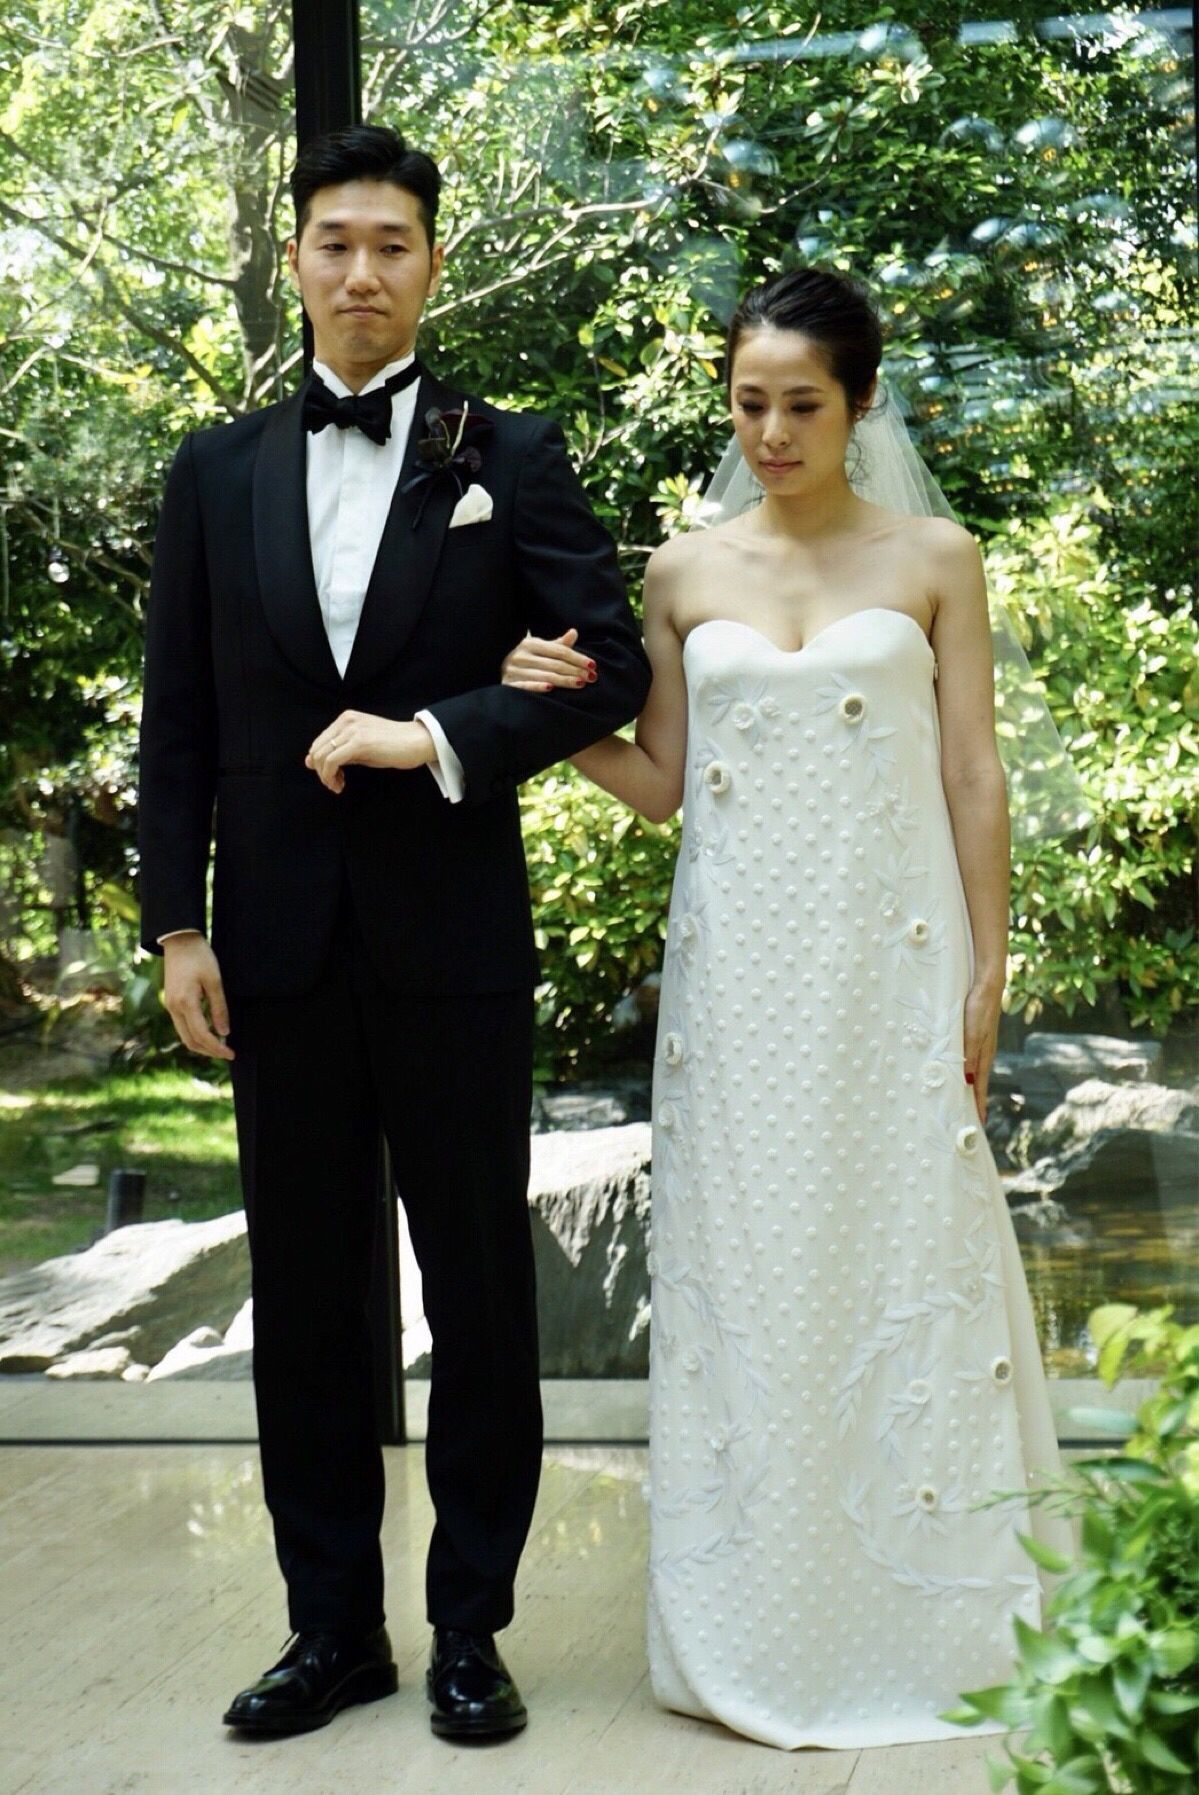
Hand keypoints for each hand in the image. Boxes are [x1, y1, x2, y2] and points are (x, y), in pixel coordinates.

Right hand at [162, 934, 233, 1060]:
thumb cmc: (199, 957)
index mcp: (186, 1003)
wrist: (179, 941)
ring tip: (220, 1046)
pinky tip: (209, 1032)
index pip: (202, 1035)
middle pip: (190, 1041)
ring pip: (184, 1035)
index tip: (231, 1054)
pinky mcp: (171, 1002)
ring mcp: (170, 1005)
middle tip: (227, 1053)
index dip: (217, 1048)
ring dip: (201, 1044)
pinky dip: (195, 1033)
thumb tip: (224, 1032)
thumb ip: (219, 1008)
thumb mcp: (215, 981)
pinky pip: (182, 1025)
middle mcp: (174, 1008)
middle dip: (209, 1051)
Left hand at [306, 712, 435, 792]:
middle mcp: (346, 721)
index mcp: (346, 719)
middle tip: (333, 785)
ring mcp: (352, 730)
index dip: (318, 763)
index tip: (329, 777)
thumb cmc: (393, 746)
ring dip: (325, 776)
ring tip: (337, 786)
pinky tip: (340, 784)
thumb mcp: (362, 747)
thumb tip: (312, 762)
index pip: (319, 743)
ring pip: (322, 756)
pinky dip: (331, 776)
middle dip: (320, 772)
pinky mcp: (358, 742)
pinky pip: (332, 761)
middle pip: (317, 750)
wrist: (417, 742)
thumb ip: (340, 752)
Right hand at [501, 627, 594, 690]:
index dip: (577, 658)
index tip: (592, 665)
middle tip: (591, 677)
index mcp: (530, 644)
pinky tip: (551, 689)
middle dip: (575, 671)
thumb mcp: (541, 649)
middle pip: (554, 664)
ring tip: (580, 684)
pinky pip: (524, 686)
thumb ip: (558, 645)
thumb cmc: (527, 660)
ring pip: (544, 676)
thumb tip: (574, 632)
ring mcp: (513, 670)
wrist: (497, 669)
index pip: (559, 651)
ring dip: (563, 681)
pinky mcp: (507, 684)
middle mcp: (520, 655)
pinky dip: (537, 687)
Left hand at [962, 977, 1002, 1123]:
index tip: (978, 1123)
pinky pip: (970, 1060)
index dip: (978, 1105)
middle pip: (977, 1083)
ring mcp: (981, 1046)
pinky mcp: (976, 1036)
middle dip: (974, 1101)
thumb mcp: (972, 1034)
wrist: (987, 987)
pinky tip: (960, 1072)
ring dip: (969, 1088)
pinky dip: (966, 1072)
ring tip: (963, 1101)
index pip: (980, 1088)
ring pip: (973, 1072)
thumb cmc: (978, 1010)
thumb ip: (970, 1056)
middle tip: (969, 1119)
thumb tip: (968, 1081)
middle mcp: (984, 1054)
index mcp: (984, 1056)